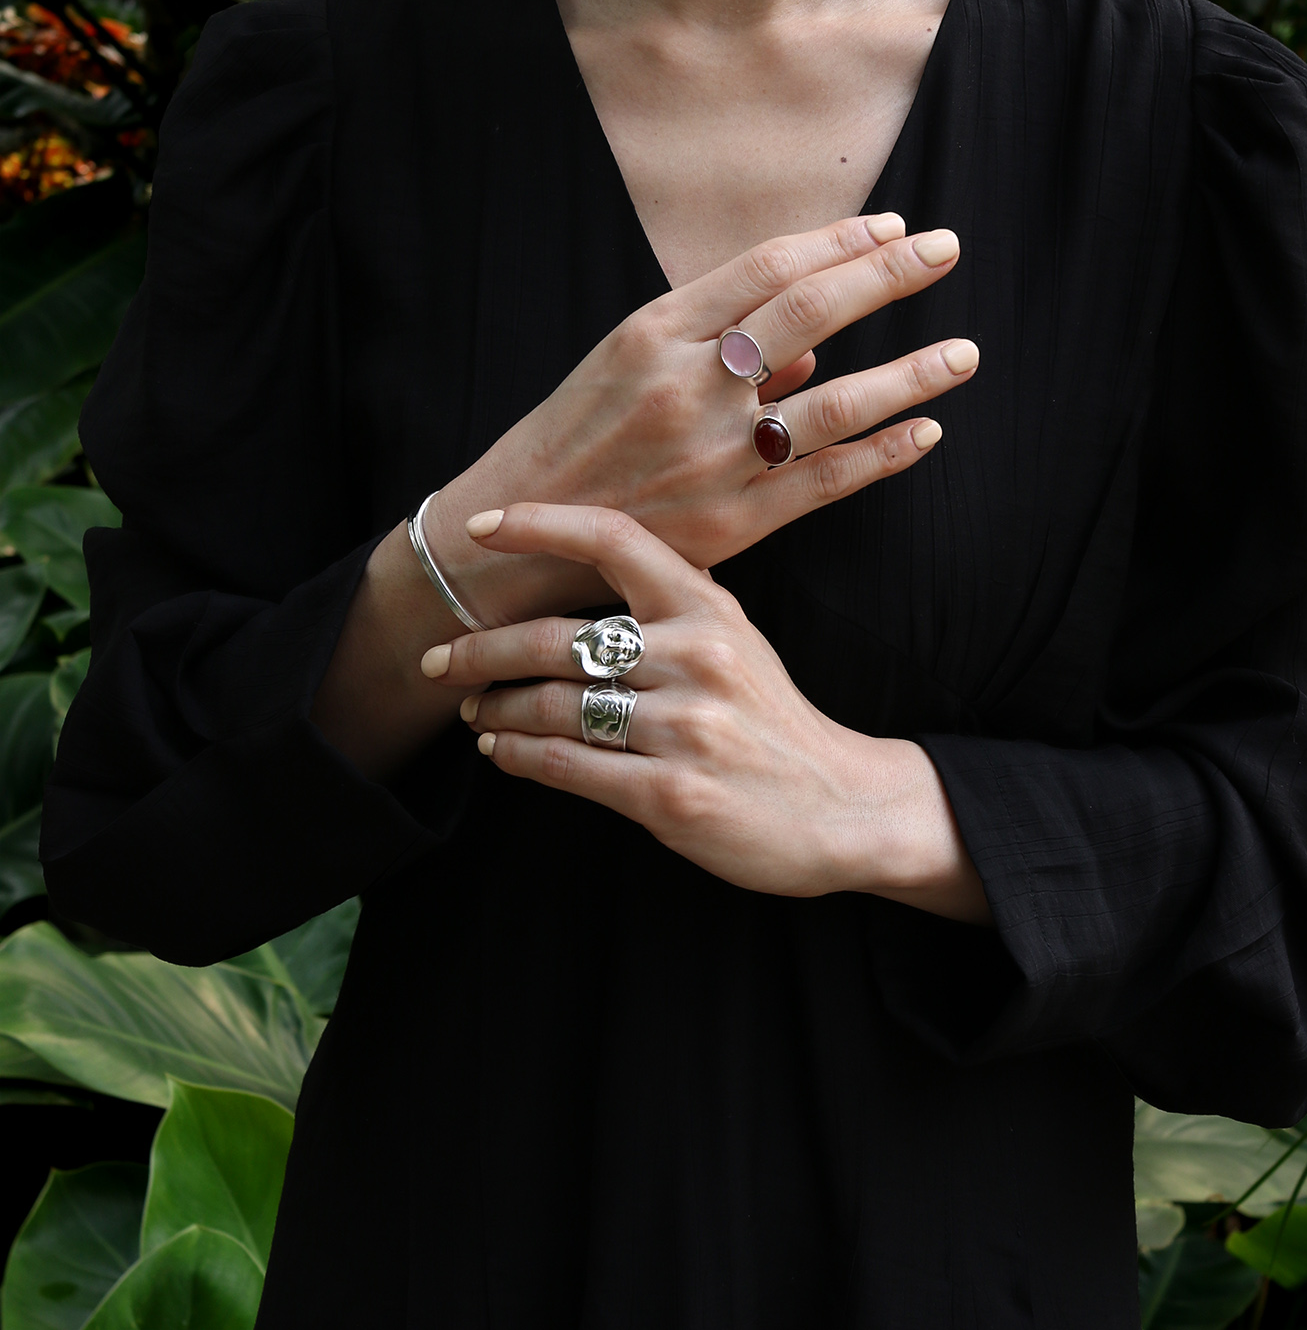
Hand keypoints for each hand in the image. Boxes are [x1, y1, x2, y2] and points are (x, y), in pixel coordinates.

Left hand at [423, 503, 989, 923]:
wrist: (842, 805)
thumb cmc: (774, 721)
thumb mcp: (738, 640)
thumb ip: (673, 605)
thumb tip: (578, 578)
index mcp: (709, 608)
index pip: (614, 541)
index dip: (539, 525)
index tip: (482, 529)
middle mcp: (695, 657)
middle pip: (556, 637)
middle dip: (481, 650)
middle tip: (439, 658)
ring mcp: (682, 728)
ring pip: (551, 705)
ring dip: (495, 709)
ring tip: (474, 712)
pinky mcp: (668, 794)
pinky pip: (565, 765)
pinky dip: (518, 756)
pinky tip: (501, 751)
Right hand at [424, 214, 976, 625]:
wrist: (520, 535)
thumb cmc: (574, 436)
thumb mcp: (623, 366)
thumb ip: (712, 344)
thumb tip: (810, 348)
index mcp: (656, 332)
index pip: (768, 268)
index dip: (838, 242)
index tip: (892, 228)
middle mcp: (689, 387)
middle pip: (810, 313)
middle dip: (888, 276)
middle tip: (947, 248)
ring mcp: (715, 457)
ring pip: (835, 402)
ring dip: (910, 373)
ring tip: (965, 352)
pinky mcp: (732, 522)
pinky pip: (826, 482)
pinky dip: (883, 456)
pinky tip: (928, 433)